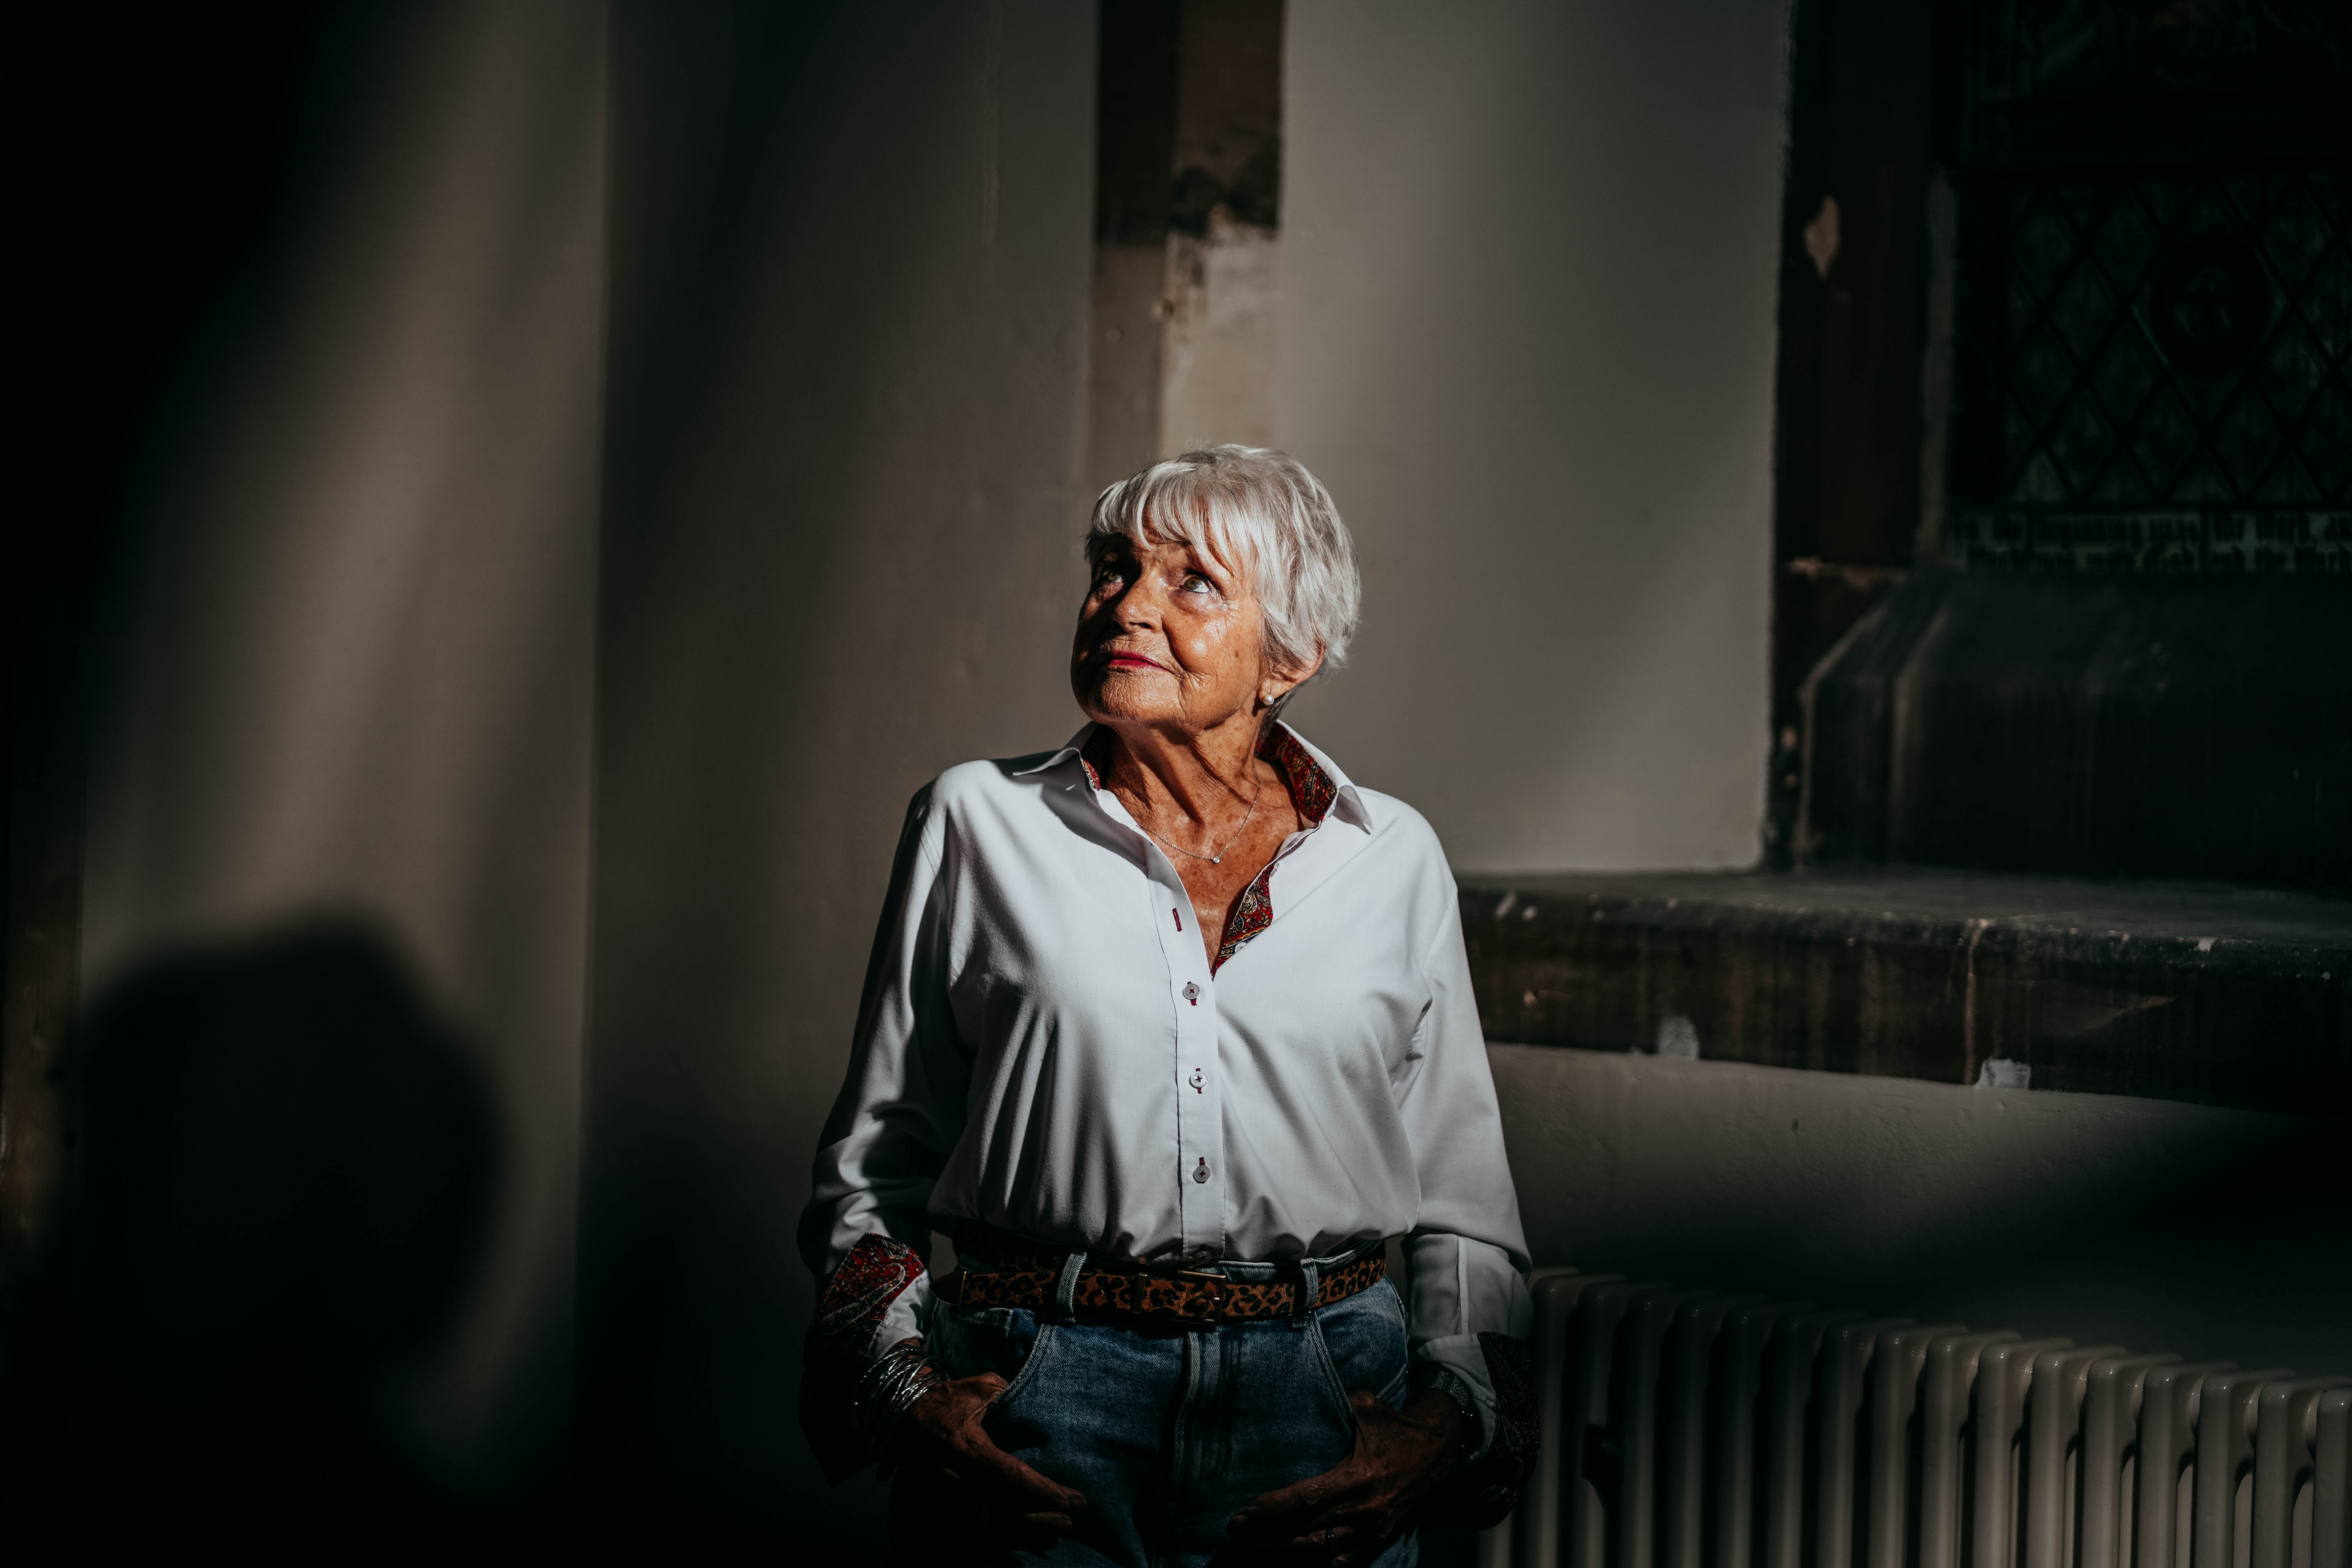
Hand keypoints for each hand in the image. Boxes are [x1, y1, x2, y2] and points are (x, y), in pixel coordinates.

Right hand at [896, 1359, 1089, 1533]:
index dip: (1041, 1488)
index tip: (1070, 1497)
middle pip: (1007, 1501)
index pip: (1011, 1474)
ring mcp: (953, 1485)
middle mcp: (958, 1472)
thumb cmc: (949, 1395)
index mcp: (966, 1445)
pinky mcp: (953, 1490)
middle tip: (1074, 1513)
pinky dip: (1012, 1517)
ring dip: (1030, 1520)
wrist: (907, 1409)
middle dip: (1042, 1510)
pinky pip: (986, 1508)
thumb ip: (1012, 1394)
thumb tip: (1043, 1401)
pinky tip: (1035, 1520)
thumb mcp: (983, 1387)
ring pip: (996, 1511)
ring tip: (1062, 1524)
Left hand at [1225, 1387, 1470, 1564]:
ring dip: (1286, 1548)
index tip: (1244, 1511)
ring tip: (1256, 1544)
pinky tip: (1295, 1558)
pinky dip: (1321, 1561)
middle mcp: (1365, 1507)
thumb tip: (1302, 1397)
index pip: (1304, 1500)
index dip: (1271, 1508)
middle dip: (1267, 1531)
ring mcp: (1374, 1526)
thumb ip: (1335, 1406)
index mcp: (1358, 1476)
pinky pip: (1347, 1558)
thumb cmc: (1394, 1424)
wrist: (1436, 1448)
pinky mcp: (1382, 1535)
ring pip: (1321, 1548)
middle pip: (1305, 1529)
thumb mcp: (1364, 1407)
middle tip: (1237, 1529)